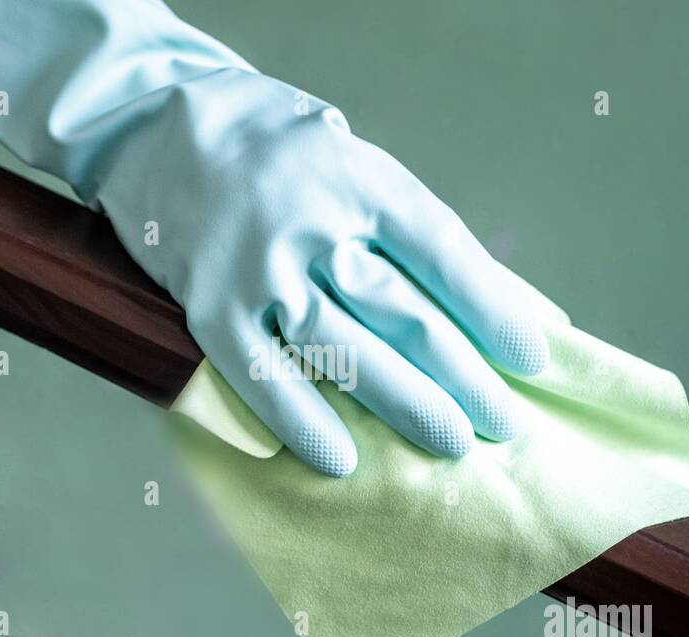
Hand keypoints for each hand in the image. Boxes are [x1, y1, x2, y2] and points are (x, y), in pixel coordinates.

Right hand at [103, 69, 547, 474]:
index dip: (493, 312)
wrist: (158, 125)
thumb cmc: (274, 153)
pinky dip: (303, 421)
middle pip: (406, 315)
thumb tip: (485, 299)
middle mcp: (315, 223)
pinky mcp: (210, 304)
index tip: (531, 361)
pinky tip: (341, 459)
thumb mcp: (348, 161)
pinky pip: (262, 376)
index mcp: (361, 180)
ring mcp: (260, 267)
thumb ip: (399, 225)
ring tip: (452, 446)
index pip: (444, 254)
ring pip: (346, 353)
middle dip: (464, 377)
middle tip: (503, 425)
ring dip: (406, 406)